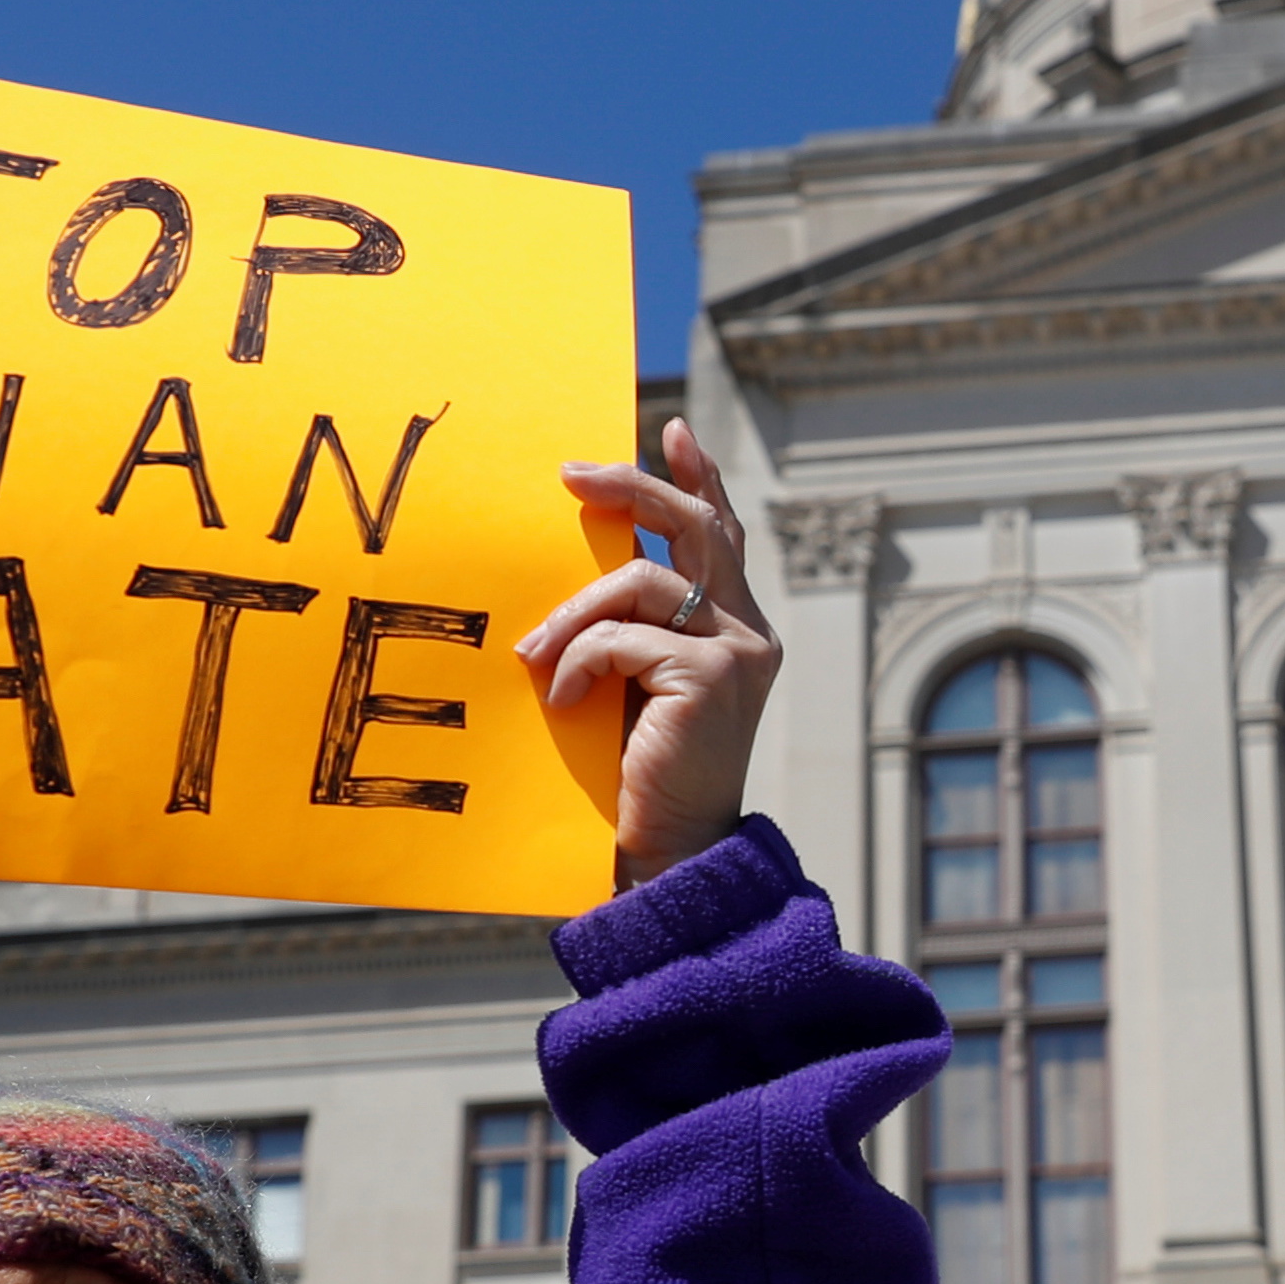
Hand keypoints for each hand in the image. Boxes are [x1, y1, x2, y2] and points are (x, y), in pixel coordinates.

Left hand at [515, 414, 778, 888]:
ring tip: (533, 655)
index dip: (699, 477)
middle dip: (633, 488)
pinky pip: (619, 637)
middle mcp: (750, 633)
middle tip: (571, 475)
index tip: (671, 430)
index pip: (722, 536)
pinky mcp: (709, 676)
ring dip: (571, 615)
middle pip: (695, 526)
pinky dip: (578, 663)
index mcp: (738, 631)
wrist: (671, 853)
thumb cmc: (641, 777)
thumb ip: (631, 630)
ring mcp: (737, 652)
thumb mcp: (637, 685)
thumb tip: (580, 571)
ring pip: (639, 583)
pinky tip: (565, 702)